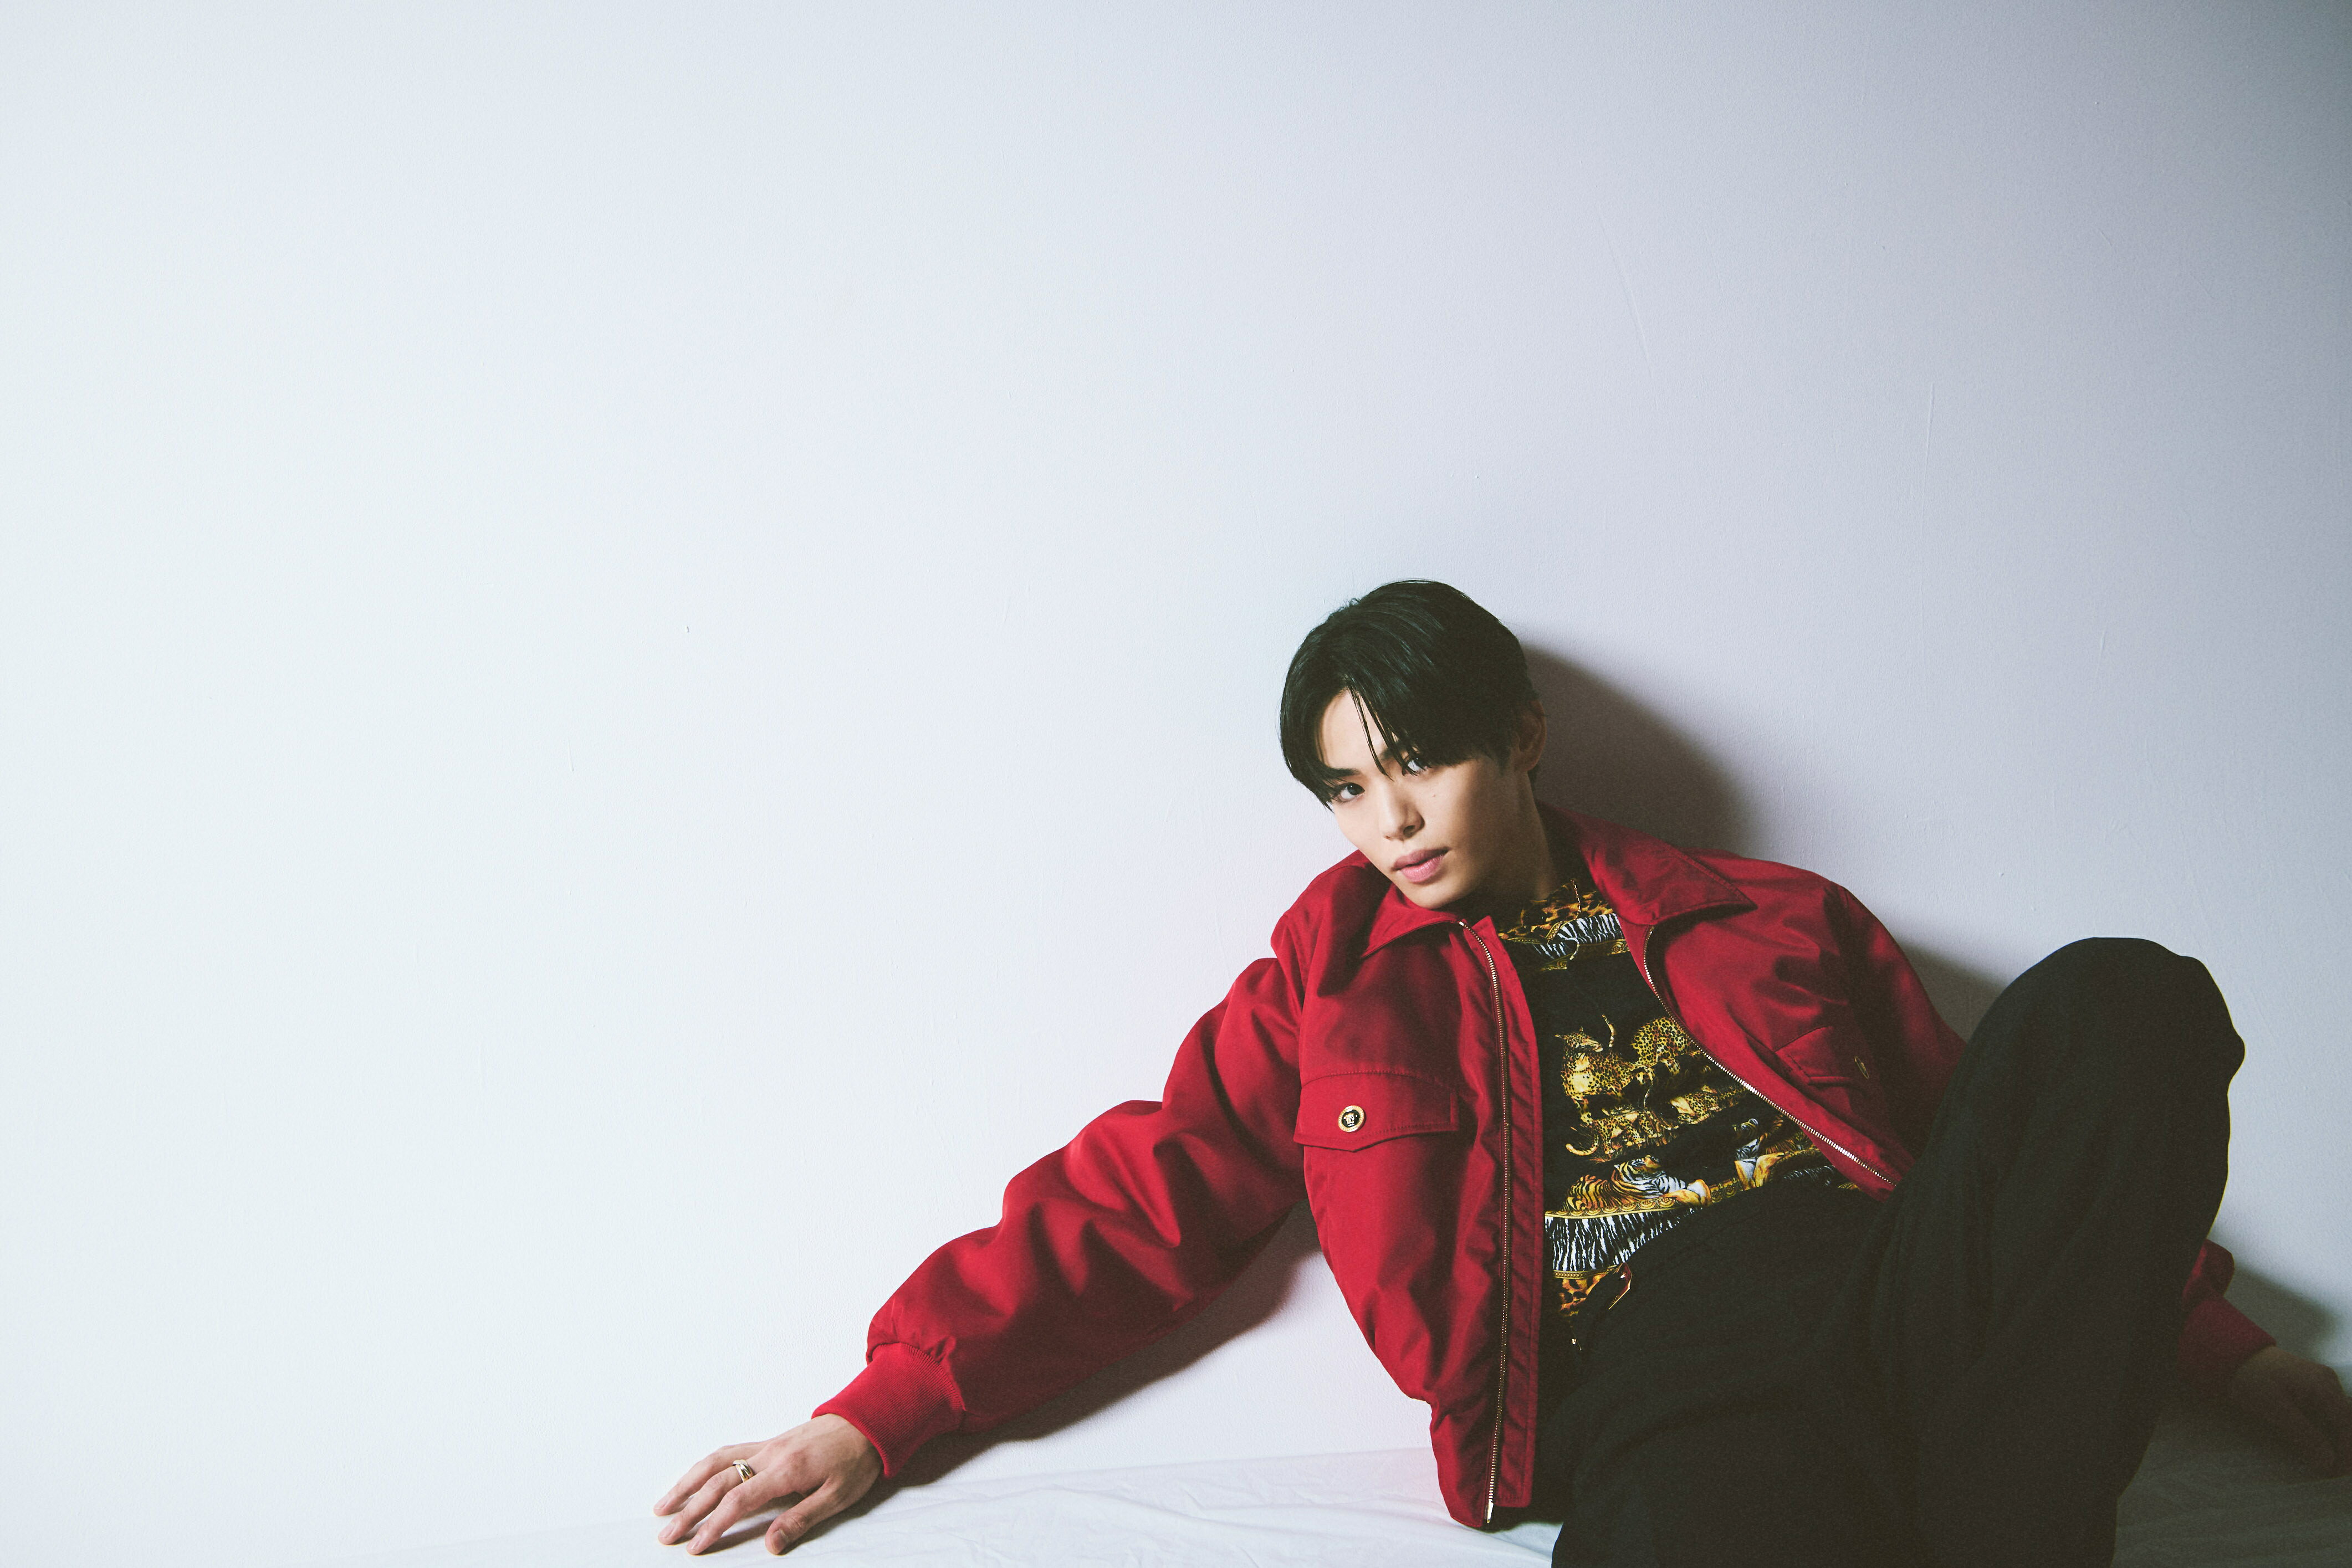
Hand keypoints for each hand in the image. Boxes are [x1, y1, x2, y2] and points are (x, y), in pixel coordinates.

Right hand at [653, 1415, 882, 1553]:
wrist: (869, 1421)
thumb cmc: (856, 1460)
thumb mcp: (838, 1496)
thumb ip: (801, 1519)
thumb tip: (771, 1545)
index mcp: (787, 1470)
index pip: (739, 1500)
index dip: (713, 1525)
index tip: (694, 1546)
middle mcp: (770, 1454)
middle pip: (719, 1482)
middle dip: (689, 1510)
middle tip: (666, 1534)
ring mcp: (767, 1445)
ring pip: (716, 1462)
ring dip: (687, 1483)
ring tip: (664, 1506)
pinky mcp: (769, 1441)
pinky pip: (729, 1451)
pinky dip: (705, 1465)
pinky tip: (693, 1478)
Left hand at [2225, 1345, 2351, 1476]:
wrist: (2234, 1354)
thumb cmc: (2252, 1378)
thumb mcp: (2274, 1408)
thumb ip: (2303, 1434)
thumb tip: (2328, 1462)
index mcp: (2324, 1387)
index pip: (2346, 1426)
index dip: (2345, 1452)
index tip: (2335, 1473)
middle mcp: (2330, 1384)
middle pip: (2346, 1423)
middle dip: (2343, 1449)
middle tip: (2331, 1473)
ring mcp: (2323, 1385)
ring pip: (2338, 1420)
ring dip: (2335, 1442)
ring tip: (2326, 1465)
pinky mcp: (2313, 1390)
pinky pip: (2327, 1414)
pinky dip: (2325, 1432)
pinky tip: (2318, 1447)